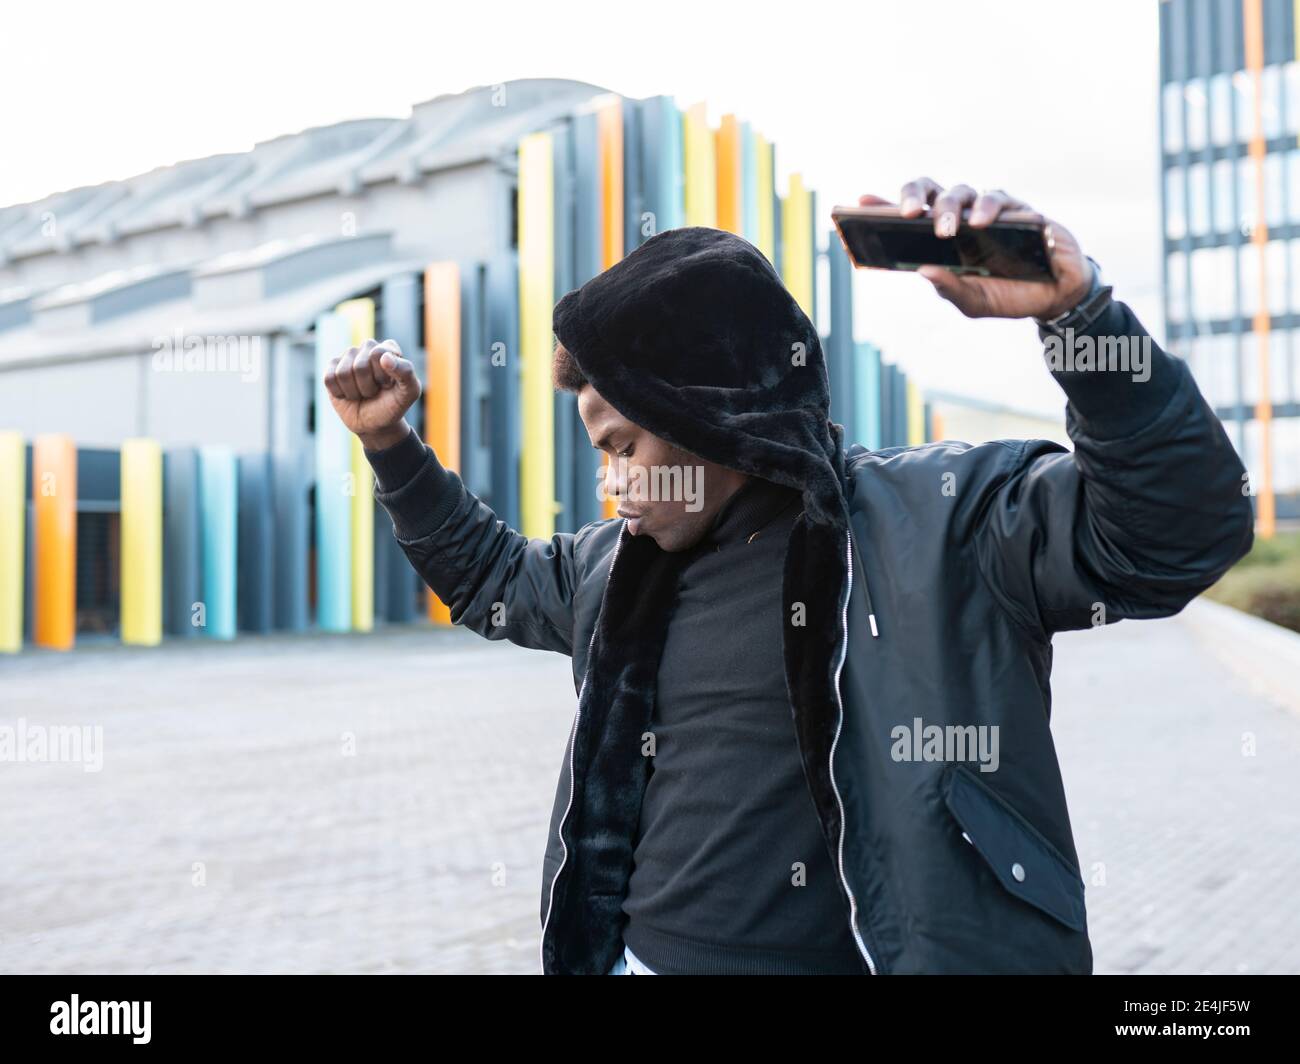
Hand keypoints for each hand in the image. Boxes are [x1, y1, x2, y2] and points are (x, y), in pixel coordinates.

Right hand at [323, 338, 421, 450]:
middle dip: (368, 387)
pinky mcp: (332, 368)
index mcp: (388, 348)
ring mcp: (348, 356)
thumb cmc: (393, 405)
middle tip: (375, 391)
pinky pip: (329, 379)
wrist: (375, 423)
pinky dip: (340, 393)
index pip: (378, 354)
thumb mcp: (409, 393)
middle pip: (359, 366)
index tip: (388, 385)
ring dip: (354, 392)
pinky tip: (349, 394)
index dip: (382, 376)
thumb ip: (406, 372)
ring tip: (363, 393)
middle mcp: (367, 347)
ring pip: (343, 373)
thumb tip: (384, 357)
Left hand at [858, 178, 1091, 319]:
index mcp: (943, 239)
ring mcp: (990, 211)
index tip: (861, 201)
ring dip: (950, 206)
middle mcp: (963, 219)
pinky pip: (999, 198)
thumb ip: (950, 288)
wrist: (1056, 295)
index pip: (910, 215)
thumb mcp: (974, 301)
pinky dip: (988, 207)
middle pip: (932, 192)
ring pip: (962, 192)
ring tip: (946, 227)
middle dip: (915, 197)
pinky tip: (981, 221)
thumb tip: (923, 271)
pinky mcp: (1019, 209)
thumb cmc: (1008, 296)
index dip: (885, 205)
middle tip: (906, 213)